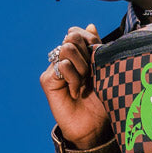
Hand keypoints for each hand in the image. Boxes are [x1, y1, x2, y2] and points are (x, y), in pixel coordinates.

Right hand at [41, 23, 111, 147]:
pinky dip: (74, 78)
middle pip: (72, 35)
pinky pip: (62, 65)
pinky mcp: (48, 80)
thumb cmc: (103, 100)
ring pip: (67, 48)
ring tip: (84, 82)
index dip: (90, 38)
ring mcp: (54, 68)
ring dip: (81, 66)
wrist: (95, 127)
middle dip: (87, 51)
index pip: (78, 31)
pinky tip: (76, 92)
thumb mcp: (104, 70)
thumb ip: (96, 48)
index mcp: (78, 54)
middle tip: (91, 72)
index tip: (99, 54)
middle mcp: (64, 59)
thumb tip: (90, 25)